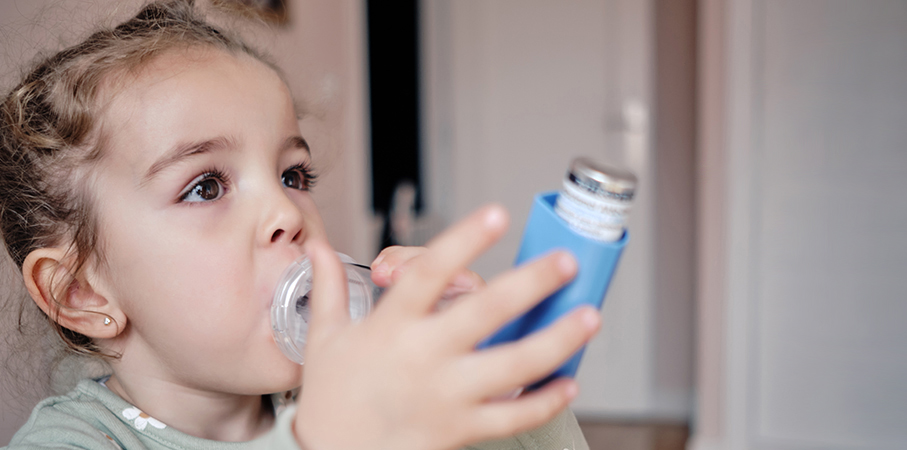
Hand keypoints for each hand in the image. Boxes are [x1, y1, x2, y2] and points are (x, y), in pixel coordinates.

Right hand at [293, 204, 600, 449]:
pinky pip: (513, 416)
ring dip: (558, 340)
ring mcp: (446, 395)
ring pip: (514, 365)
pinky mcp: (460, 429)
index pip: (429, 272)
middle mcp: (422, 357)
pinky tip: (569, 382)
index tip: (496, 214)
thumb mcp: (325, 338)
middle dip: (531, 283)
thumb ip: (329, 288)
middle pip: (485, 311)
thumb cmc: (332, 398)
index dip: (464, 240)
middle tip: (565, 261)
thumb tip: (317, 247)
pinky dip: (546, 401)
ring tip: (589, 316)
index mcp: (391, 326)